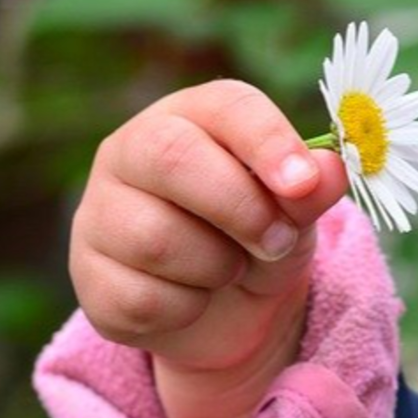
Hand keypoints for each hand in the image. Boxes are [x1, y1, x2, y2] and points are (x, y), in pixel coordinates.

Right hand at [70, 80, 347, 417]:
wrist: (220, 310)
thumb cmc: (253, 241)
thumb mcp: (293, 216)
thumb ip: (308, 192)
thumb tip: (329, 171)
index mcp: (186, 118)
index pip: (223, 106)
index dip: (267, 142)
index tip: (304, 184)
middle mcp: (128, 153)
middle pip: (172, 159)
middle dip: (241, 209)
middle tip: (277, 242)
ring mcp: (98, 215)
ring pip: (155, 239)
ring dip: (216, 268)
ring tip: (227, 270)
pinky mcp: (88, 276)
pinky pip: (141, 299)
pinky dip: (185, 310)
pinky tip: (191, 300)